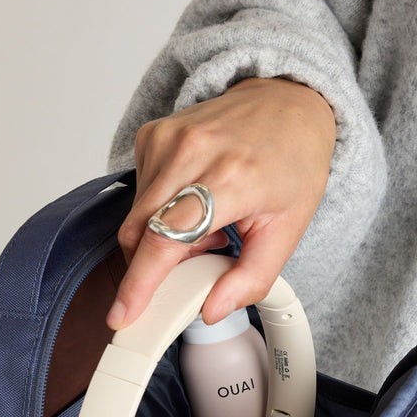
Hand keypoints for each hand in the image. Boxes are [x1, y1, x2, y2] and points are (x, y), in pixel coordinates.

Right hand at [106, 77, 335, 329]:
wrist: (289, 102)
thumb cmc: (293, 162)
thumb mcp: (288, 230)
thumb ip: (252, 279)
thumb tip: (212, 310)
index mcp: (230, 178)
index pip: (167, 238)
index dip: (140, 282)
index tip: (123, 313)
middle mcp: (192, 152)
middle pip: (140, 231)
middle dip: (153, 265)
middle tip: (196, 262)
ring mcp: (167, 139)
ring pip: (137, 216)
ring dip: (162, 237)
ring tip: (207, 226)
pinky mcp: (153, 134)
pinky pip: (139, 192)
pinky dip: (160, 211)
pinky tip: (194, 202)